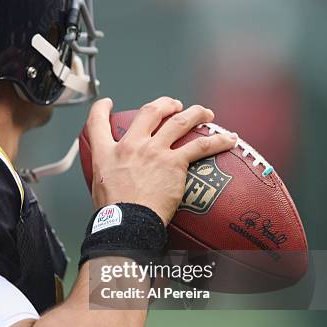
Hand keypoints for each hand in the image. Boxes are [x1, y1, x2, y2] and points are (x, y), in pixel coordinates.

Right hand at [86, 97, 236, 225]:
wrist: (127, 223)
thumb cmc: (113, 214)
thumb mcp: (99, 189)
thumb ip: (108, 178)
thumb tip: (116, 184)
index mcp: (107, 153)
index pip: (97, 123)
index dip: (101, 109)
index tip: (107, 104)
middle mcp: (131, 146)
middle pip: (149, 112)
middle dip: (165, 104)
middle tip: (175, 106)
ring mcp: (154, 151)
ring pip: (178, 122)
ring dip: (194, 114)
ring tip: (205, 113)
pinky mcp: (174, 163)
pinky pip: (201, 146)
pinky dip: (217, 140)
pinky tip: (229, 139)